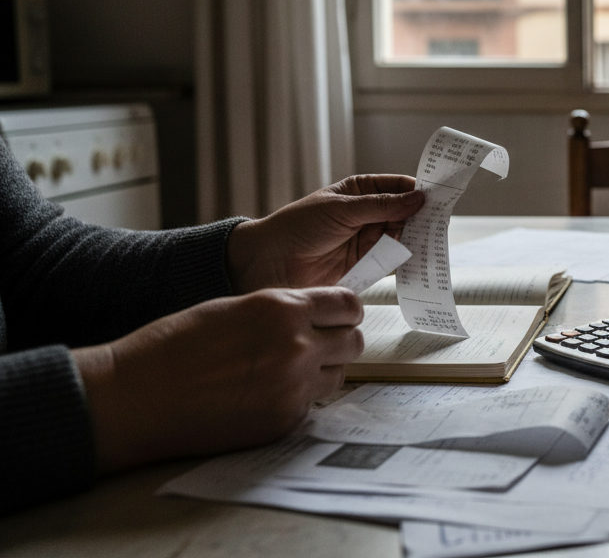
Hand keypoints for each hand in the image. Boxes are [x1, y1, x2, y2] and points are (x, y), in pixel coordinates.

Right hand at [72, 287, 362, 472]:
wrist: (136, 397)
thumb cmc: (173, 346)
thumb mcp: (233, 307)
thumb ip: (279, 312)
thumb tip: (312, 318)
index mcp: (283, 308)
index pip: (348, 305)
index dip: (344, 312)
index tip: (337, 318)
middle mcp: (297, 346)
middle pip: (353, 342)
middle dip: (339, 342)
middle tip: (318, 347)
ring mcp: (293, 387)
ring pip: (338, 376)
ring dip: (321, 373)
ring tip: (284, 373)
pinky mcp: (283, 422)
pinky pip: (310, 406)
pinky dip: (295, 401)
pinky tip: (262, 397)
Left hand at [227, 174, 424, 291]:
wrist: (269, 263)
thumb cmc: (298, 227)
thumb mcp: (342, 210)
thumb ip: (382, 206)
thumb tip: (419, 198)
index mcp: (360, 191)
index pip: (399, 187)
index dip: (419, 190)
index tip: (440, 195)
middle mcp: (368, 214)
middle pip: (406, 213)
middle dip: (422, 217)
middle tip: (440, 222)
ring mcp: (368, 240)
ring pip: (403, 237)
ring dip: (416, 240)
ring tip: (431, 242)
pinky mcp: (366, 265)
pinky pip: (393, 261)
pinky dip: (405, 261)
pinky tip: (417, 260)